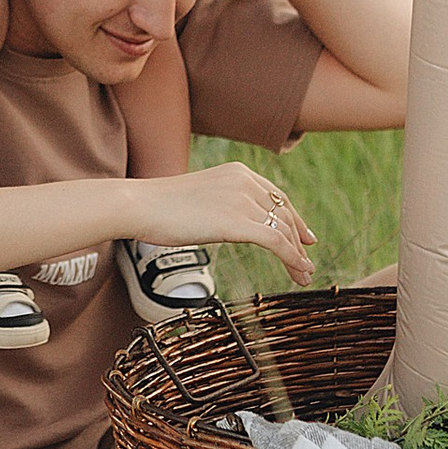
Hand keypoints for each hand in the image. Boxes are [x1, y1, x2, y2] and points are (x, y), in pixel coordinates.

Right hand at [136, 163, 316, 282]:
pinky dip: (292, 258)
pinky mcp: (237, 222)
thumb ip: (221, 204)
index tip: (304, 237)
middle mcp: (245, 182)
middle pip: (284, 214)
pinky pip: (276, 242)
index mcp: (237, 173)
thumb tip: (227, 222)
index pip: (276, 196)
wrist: (140, 206)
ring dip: (298, 256)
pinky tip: (299, 271)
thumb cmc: (159, 207)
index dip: (293, 218)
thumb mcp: (200, 198)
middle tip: (307, 262)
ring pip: (283, 230)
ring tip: (304, 275)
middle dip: (298, 240)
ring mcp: (242, 201)